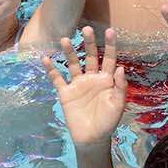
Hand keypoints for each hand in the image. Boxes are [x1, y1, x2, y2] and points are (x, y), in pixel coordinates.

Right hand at [45, 28, 127, 146]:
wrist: (92, 138)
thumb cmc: (108, 122)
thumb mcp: (118, 105)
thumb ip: (120, 87)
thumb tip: (121, 68)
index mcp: (107, 79)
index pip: (109, 58)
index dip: (110, 45)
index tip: (110, 31)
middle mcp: (92, 78)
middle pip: (90, 56)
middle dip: (89, 43)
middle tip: (86, 28)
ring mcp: (78, 84)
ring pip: (73, 64)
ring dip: (69, 52)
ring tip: (65, 39)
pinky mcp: (66, 93)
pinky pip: (57, 79)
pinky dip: (51, 69)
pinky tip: (46, 58)